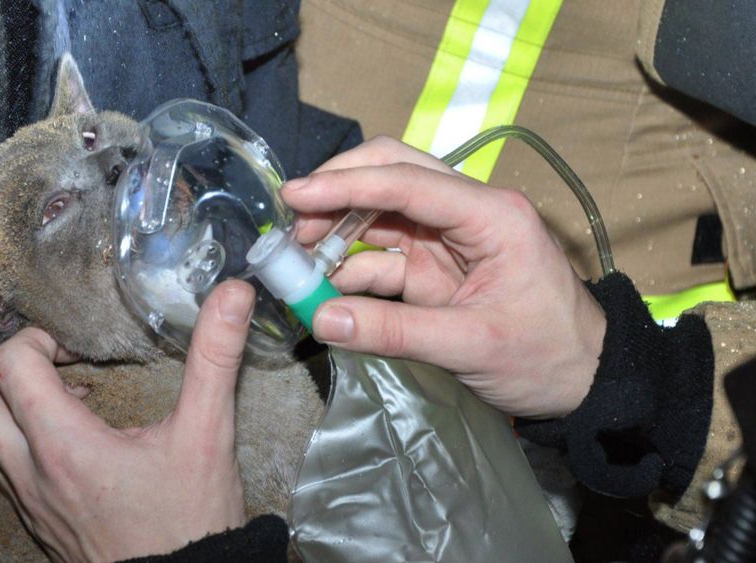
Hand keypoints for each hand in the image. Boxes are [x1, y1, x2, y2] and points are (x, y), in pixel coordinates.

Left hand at [0, 281, 255, 561]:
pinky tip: (63, 428)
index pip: (11, 364)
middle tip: (34, 346)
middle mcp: (30, 472)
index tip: (75, 344)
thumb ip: (215, 359)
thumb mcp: (208, 433)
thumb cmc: (192, 519)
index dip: (37, 337)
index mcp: (64, 445)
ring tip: (50, 380)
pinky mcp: (34, 517)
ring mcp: (26, 499)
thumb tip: (232, 294)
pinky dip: (13, 431)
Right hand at [281, 136, 605, 417]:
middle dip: (338, 194)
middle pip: (392, 177)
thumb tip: (322, 319)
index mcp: (490, 214)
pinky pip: (381, 258)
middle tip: (292, 224)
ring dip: (337, 234)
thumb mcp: (472, 345)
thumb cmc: (547, 356)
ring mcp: (446, 240)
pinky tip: (321, 289)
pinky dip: (349, 270)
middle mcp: (466, 214)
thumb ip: (393, 331)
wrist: (585, 382)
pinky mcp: (433, 269)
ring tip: (295, 264)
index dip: (346, 185)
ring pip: (380, 216)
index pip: (408, 180)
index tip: (295, 195)